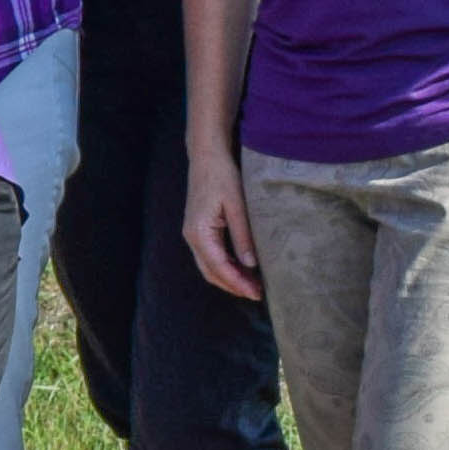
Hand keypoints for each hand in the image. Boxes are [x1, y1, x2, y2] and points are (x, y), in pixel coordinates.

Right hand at [183, 153, 261, 299]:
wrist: (206, 156)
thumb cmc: (222, 176)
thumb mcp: (237, 205)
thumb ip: (243, 236)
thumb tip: (251, 265)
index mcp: (199, 232)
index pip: (219, 267)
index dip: (238, 282)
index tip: (256, 292)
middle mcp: (191, 236)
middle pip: (210, 272)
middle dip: (233, 285)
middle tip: (257, 292)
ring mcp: (192, 233)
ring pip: (208, 266)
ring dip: (229, 277)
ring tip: (252, 283)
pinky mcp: (197, 229)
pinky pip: (209, 256)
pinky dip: (224, 266)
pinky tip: (241, 267)